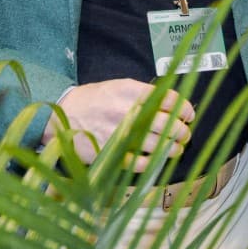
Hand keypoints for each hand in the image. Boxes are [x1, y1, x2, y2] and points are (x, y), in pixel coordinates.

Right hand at [43, 80, 194, 171]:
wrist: (59, 119)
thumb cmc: (91, 100)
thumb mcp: (117, 86)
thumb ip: (142, 93)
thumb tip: (170, 102)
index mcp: (130, 92)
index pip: (169, 99)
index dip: (184, 108)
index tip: (189, 114)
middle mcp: (127, 112)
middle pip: (167, 123)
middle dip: (182, 130)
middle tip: (185, 134)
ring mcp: (120, 134)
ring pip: (157, 144)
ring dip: (173, 148)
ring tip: (177, 148)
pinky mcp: (111, 154)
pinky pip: (139, 162)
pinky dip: (153, 162)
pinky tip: (158, 160)